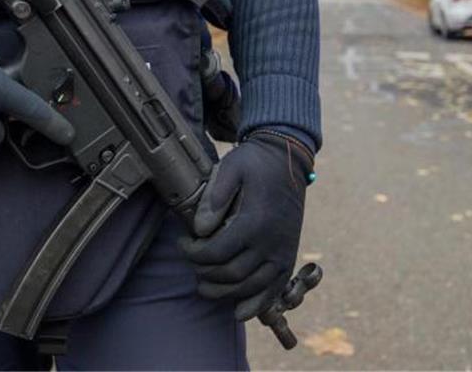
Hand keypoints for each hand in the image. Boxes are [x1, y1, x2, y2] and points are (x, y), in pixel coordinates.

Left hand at [179, 130, 312, 319]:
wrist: (288, 160)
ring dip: (224, 292)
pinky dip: (256, 305)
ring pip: (250, 288)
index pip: (215, 253)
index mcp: (254, 222)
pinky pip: (274, 290)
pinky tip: (239, 311)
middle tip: (192, 261)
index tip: (182, 242)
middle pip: (231, 275)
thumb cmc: (255, 163)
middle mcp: (271, 243)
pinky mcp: (289, 257)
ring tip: (205, 283)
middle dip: (204, 273)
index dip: (193, 254)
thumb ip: (214, 197)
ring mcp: (283, 253)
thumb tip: (200, 229)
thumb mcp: (231, 167)